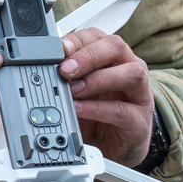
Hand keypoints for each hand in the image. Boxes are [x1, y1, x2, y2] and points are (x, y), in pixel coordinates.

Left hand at [59, 28, 154, 167]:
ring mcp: (139, 93)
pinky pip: (121, 110)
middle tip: (65, 69)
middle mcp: (130, 68)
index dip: (77, 40)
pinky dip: (96, 108)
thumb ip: (66, 80)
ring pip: (130, 74)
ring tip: (73, 89)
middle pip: (116, 48)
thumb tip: (42, 72)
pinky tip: (78, 109)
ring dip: (97, 79)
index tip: (59, 49)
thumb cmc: (100, 113)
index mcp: (113, 57)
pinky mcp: (139, 119)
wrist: (118, 145)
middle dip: (87, 56)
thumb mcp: (80, 92)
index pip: (98, 37)